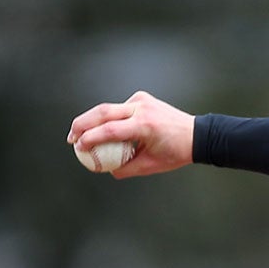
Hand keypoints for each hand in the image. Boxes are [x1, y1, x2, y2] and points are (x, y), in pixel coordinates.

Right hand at [67, 91, 194, 177]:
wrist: (197, 134)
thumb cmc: (176, 152)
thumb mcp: (151, 166)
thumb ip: (126, 169)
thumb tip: (105, 169)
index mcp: (146, 125)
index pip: (110, 130)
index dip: (90, 138)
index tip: (78, 147)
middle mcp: (143, 108)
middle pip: (103, 112)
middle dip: (82, 124)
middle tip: (71, 138)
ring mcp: (142, 100)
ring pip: (109, 108)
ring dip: (92, 120)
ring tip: (79, 134)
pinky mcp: (142, 98)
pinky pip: (120, 108)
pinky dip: (110, 118)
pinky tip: (106, 130)